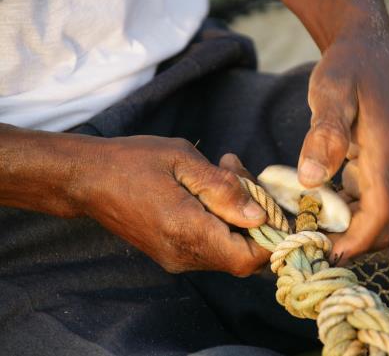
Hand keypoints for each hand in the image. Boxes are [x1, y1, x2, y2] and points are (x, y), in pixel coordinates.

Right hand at [74, 137, 268, 275]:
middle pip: (242, 257)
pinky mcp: (171, 254)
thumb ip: (223, 189)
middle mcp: (183, 255)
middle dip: (256, 219)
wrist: (87, 179)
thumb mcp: (182, 161)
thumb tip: (257, 215)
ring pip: (228, 251)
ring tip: (225, 174)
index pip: (247, 258)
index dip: (270, 236)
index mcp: (186, 232)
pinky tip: (211, 189)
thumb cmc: (132, 162)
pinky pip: (211, 247)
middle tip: (241, 175)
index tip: (267, 201)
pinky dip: (222, 222)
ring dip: (238, 217)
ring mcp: (176, 259)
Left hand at [281, 0, 388, 261]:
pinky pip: (364, 201)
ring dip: (345, 231)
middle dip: (351, 244)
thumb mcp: (331, 92)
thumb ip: (325, 134)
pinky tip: (313, 207)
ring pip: (374, 216)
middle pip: (382, 225)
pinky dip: (342, 213)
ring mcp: (385, 167)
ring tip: (306, 231)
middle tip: (310, 246)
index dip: (357, 242)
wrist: (368, 50)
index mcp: (385, 153)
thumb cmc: (349, 67)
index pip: (382, 214)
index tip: (326, 255)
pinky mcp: (375, 165)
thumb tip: (310, 179)